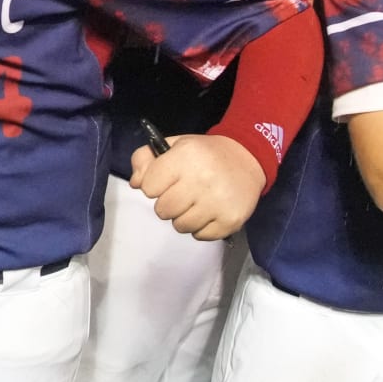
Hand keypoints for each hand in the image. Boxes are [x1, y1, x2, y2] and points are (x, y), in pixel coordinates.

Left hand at [130, 133, 265, 240]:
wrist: (247, 158)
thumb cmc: (204, 153)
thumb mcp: (174, 145)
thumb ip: (145, 159)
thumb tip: (135, 183)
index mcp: (185, 157)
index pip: (148, 187)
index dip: (154, 185)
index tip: (166, 180)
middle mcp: (202, 180)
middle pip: (163, 210)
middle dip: (167, 204)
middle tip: (181, 193)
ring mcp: (217, 203)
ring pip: (180, 226)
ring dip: (183, 217)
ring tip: (196, 202)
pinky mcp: (230, 220)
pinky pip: (200, 236)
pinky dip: (201, 227)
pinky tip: (209, 211)